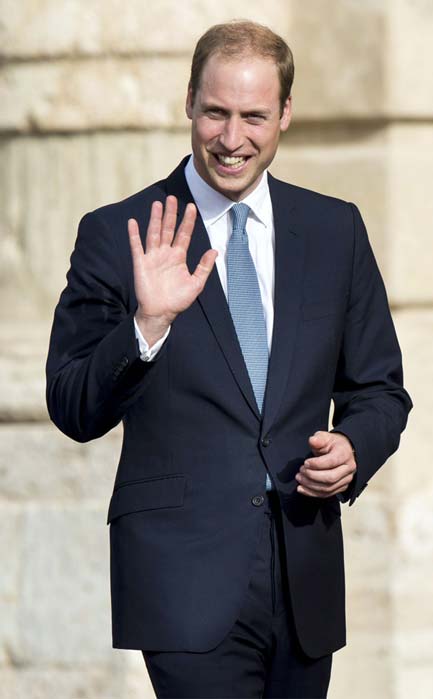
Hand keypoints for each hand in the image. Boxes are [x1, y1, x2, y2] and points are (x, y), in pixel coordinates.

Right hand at [128, 196, 217, 345]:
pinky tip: (133, 222)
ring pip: (154, 233)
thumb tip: (215, 250)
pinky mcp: (141, 263)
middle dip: (171, 214)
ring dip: (155, 219)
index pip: (184, 234)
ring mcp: (152, 257)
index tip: (191, 207)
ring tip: (157, 204)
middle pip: (168, 229)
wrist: (160, 313)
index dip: (188, 221)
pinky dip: (134, 235)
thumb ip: (204, 267)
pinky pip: (137, 246)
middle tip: (172, 198)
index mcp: (179, 257)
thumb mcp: (196, 284)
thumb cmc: (178, 300)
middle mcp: (165, 253)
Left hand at [295, 431, 356, 497]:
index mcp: (344, 454)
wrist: (343, 451)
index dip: (316, 464)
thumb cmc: (333, 445)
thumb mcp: (325, 437)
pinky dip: (312, 493)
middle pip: (330, 478)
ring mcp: (346, 480)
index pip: (331, 462)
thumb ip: (318, 439)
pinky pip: (326, 494)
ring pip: (328, 488)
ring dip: (310, 485)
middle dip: (312, 476)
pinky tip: (302, 488)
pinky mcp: (341, 487)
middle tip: (301, 470)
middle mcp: (348, 468)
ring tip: (300, 478)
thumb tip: (313, 441)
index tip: (306, 462)